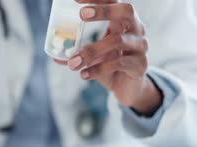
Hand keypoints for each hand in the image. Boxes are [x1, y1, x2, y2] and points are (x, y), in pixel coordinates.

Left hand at [55, 0, 161, 115]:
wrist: (128, 88)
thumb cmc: (110, 66)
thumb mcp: (92, 57)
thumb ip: (76, 54)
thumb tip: (55, 55)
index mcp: (123, 22)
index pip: (113, 1)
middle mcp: (136, 30)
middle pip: (126, 11)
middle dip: (104, 10)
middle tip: (82, 14)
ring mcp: (141, 47)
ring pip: (117, 41)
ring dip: (91, 51)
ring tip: (73, 63)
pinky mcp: (140, 65)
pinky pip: (118, 63)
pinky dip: (98, 69)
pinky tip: (84, 75)